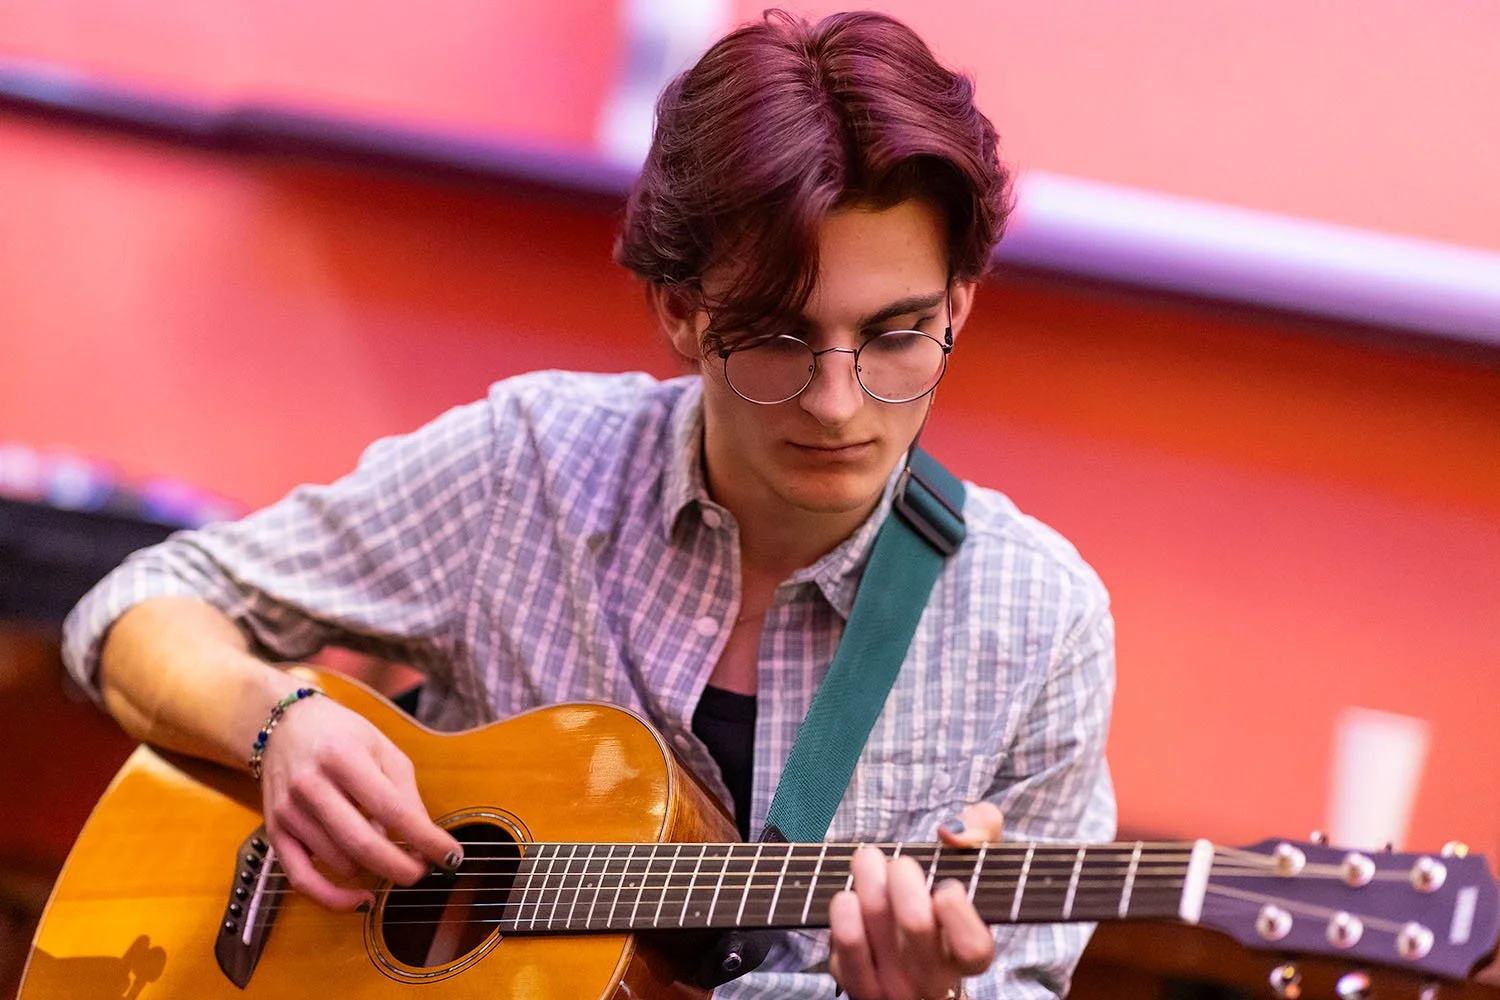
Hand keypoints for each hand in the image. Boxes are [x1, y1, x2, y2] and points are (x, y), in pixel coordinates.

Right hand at [258, 693, 461, 910]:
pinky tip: (361, 899)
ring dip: (373, 867)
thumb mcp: (383, 749)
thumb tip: (426, 840)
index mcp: (343, 757)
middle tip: (424, 871)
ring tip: (384, 845)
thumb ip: (405, 793)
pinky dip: (333, 899)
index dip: (426, 839)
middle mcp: (311, 785)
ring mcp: (289, 811)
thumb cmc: (343, 736)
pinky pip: (302, 880)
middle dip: (402, 867)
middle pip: (363, 843)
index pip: (393, 809)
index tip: (452, 856)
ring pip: (341, 863)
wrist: (285, 727)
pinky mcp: (275, 833)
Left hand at [827, 802, 1002, 999]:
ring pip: (872, 922)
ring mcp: (893, 986)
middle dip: (903, 873)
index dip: (958, 911)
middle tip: (902, 865)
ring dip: (867, 877)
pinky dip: (844, 906)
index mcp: (970, 956)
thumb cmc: (944, 898)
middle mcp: (933, 979)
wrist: (907, 948)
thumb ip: (981, 829)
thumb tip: (950, 833)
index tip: (946, 888)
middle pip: (916, 921)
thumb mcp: (974, 862)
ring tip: (869, 862)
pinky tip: (851, 895)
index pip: (972, 946)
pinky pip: (844, 939)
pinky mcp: (855, 983)